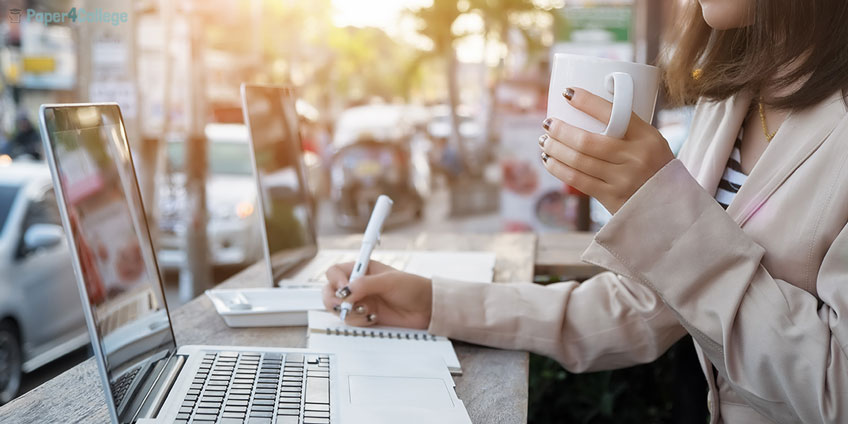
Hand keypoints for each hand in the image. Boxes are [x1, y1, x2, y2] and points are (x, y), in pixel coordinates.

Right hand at [322, 261, 432, 328]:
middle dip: (335, 301)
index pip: (335, 272)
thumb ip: (366, 284)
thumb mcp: (389, 281)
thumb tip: (346, 290)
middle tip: (347, 306)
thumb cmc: (413, 288)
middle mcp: (358, 285)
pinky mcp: (365, 317)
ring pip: (338, 309)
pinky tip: (373, 318)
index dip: (335, 280)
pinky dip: (359, 321)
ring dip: (349, 313)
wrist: (426, 309)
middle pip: (330, 292)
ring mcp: (360, 302)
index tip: (344, 289)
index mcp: (362, 270)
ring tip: (366, 311)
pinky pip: (351, 321)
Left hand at [540, 87, 674, 213]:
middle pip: (586, 141)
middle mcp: (635, 157)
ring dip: (555, 149)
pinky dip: (559, 169)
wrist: (669, 204)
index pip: (613, 113)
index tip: (567, 93)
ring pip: (578, 161)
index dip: (586, 101)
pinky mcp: (611, 198)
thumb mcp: (651, 141)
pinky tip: (549, 161)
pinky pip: (578, 181)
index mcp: (646, 136)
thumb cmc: (655, 165)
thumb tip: (586, 107)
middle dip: (560, 130)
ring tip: (544, 141)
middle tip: (547, 123)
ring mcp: (622, 179)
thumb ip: (625, 128)